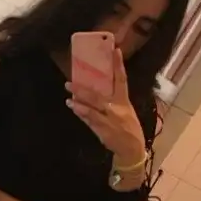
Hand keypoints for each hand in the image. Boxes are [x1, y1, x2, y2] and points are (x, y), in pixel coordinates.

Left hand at [65, 48, 145, 164]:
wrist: (132, 150)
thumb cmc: (129, 128)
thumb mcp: (125, 111)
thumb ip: (113, 101)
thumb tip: (96, 89)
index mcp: (124, 101)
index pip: (122, 80)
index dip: (118, 65)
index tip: (115, 50)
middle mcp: (117, 109)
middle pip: (98, 95)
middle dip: (83, 89)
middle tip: (69, 82)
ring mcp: (109, 120)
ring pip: (92, 108)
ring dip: (79, 102)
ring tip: (68, 97)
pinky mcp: (103, 131)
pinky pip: (90, 120)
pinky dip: (81, 113)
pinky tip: (73, 107)